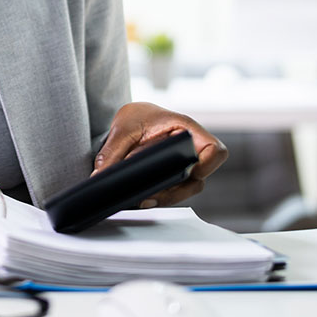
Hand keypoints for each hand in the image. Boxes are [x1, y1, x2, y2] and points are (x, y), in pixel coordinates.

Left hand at [92, 102, 227, 207]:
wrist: (133, 120)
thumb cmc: (137, 116)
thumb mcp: (122, 128)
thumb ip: (112, 151)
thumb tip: (101, 175)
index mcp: (187, 129)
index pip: (215, 150)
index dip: (208, 165)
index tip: (189, 172)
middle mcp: (191, 150)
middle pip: (199, 179)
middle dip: (175, 190)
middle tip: (150, 195)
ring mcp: (184, 166)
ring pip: (185, 190)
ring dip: (165, 196)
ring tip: (141, 200)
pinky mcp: (174, 177)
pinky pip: (172, 192)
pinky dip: (159, 197)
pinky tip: (140, 199)